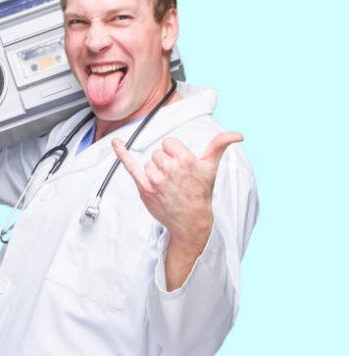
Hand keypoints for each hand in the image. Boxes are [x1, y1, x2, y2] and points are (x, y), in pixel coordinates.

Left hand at [112, 132, 242, 246]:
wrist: (191, 221)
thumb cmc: (200, 192)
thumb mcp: (211, 168)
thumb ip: (220, 146)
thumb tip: (238, 135)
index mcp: (186, 159)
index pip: (168, 143)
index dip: (174, 153)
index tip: (181, 166)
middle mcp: (170, 168)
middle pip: (158, 153)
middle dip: (165, 163)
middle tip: (175, 179)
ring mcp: (156, 179)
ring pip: (148, 163)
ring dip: (155, 172)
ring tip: (167, 185)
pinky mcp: (145, 189)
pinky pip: (130, 166)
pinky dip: (122, 153)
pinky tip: (116, 142)